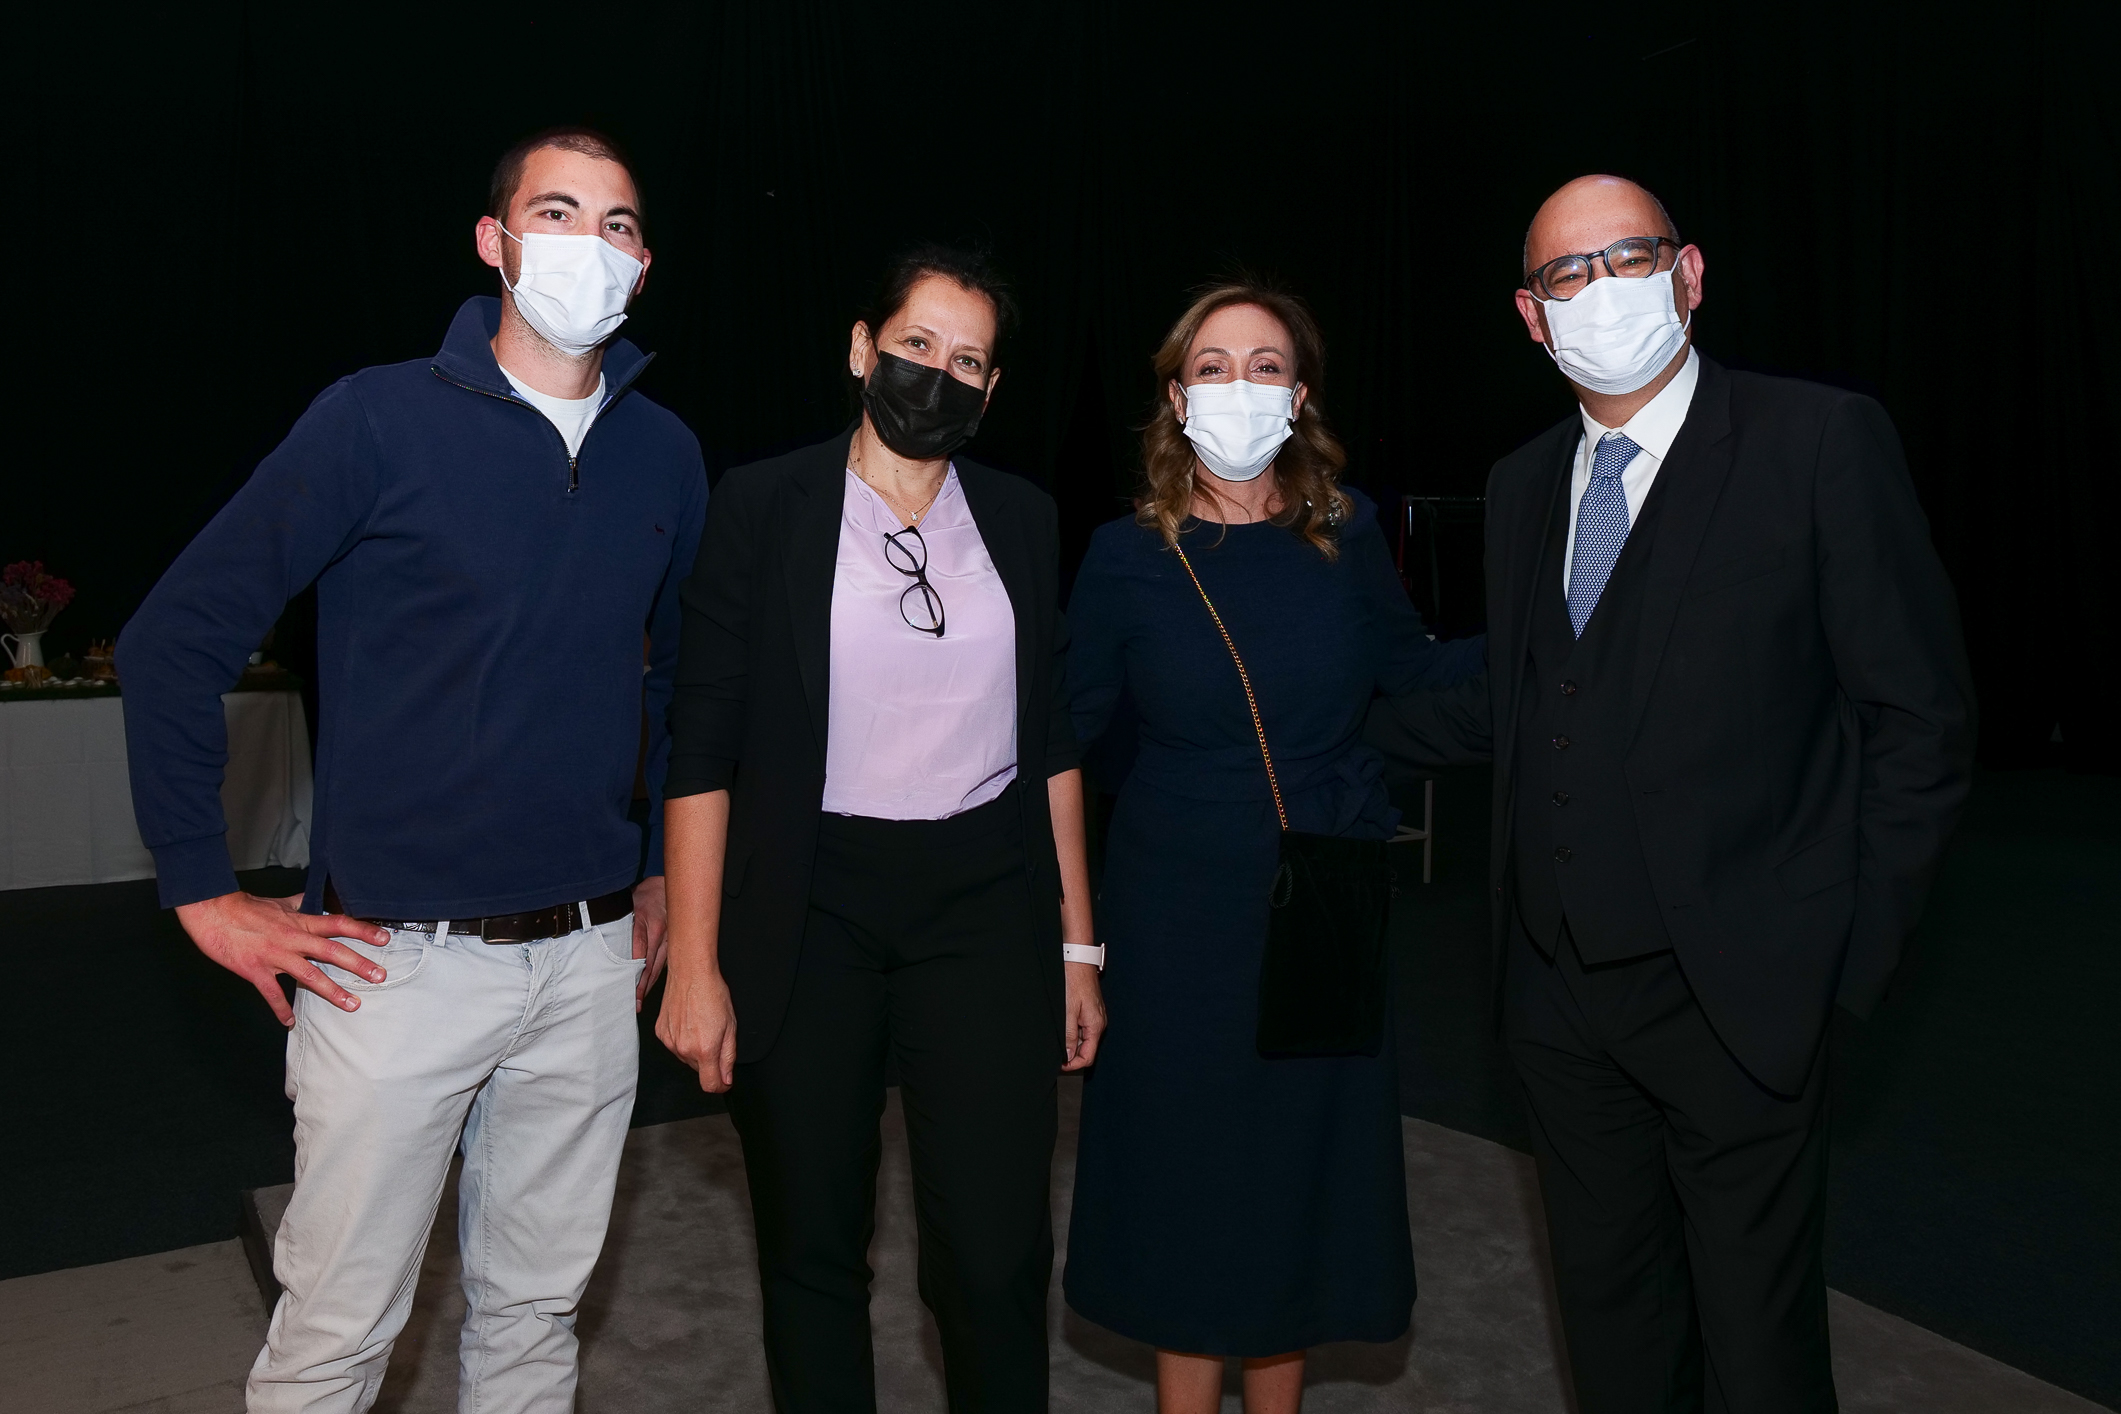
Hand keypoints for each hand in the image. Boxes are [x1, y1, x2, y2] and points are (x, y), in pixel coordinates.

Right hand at [175, 890, 392, 1026]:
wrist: (212, 912)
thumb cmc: (246, 908)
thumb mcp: (280, 903)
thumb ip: (301, 904)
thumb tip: (317, 900)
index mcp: (300, 922)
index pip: (338, 924)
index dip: (362, 930)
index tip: (384, 938)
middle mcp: (292, 939)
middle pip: (332, 952)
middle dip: (358, 964)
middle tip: (380, 976)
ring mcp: (275, 956)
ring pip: (309, 975)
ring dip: (332, 991)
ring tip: (352, 1004)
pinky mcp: (255, 970)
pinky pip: (272, 993)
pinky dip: (280, 1009)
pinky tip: (289, 1022)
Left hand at [631, 875, 669, 1010]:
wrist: (665, 886)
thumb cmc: (643, 897)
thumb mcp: (627, 907)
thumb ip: (619, 927)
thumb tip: (603, 946)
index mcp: (646, 923)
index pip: (640, 953)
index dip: (636, 974)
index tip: (631, 990)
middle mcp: (659, 933)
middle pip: (651, 964)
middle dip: (642, 986)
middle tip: (635, 1004)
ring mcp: (669, 938)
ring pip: (659, 965)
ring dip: (650, 983)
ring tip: (641, 1001)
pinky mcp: (674, 941)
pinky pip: (666, 961)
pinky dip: (657, 974)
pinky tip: (651, 985)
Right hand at [656, 963, 737, 1092]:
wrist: (691, 973)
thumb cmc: (713, 994)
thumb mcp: (731, 1027)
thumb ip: (728, 1057)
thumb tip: (726, 1079)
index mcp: (704, 1050)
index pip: (709, 1085)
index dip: (720, 1086)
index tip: (724, 1080)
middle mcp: (684, 1049)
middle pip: (698, 1070)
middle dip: (709, 1060)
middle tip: (715, 1036)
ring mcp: (669, 1042)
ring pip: (686, 1057)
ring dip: (695, 1049)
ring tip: (701, 1025)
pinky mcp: (660, 1033)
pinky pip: (674, 1045)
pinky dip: (682, 1039)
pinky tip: (688, 1022)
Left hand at [1062, 961, 1106, 1071]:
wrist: (1078, 959)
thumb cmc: (1074, 980)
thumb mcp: (1068, 1011)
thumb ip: (1069, 1035)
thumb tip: (1069, 1055)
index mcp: (1096, 1026)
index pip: (1088, 1057)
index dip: (1073, 1064)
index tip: (1059, 1064)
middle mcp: (1098, 1022)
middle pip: (1086, 1049)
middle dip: (1071, 1054)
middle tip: (1054, 1053)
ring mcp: (1095, 1015)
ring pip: (1084, 1038)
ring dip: (1071, 1042)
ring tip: (1056, 1037)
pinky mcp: (1090, 1009)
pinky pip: (1082, 1027)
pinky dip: (1072, 1031)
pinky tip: (1062, 1025)